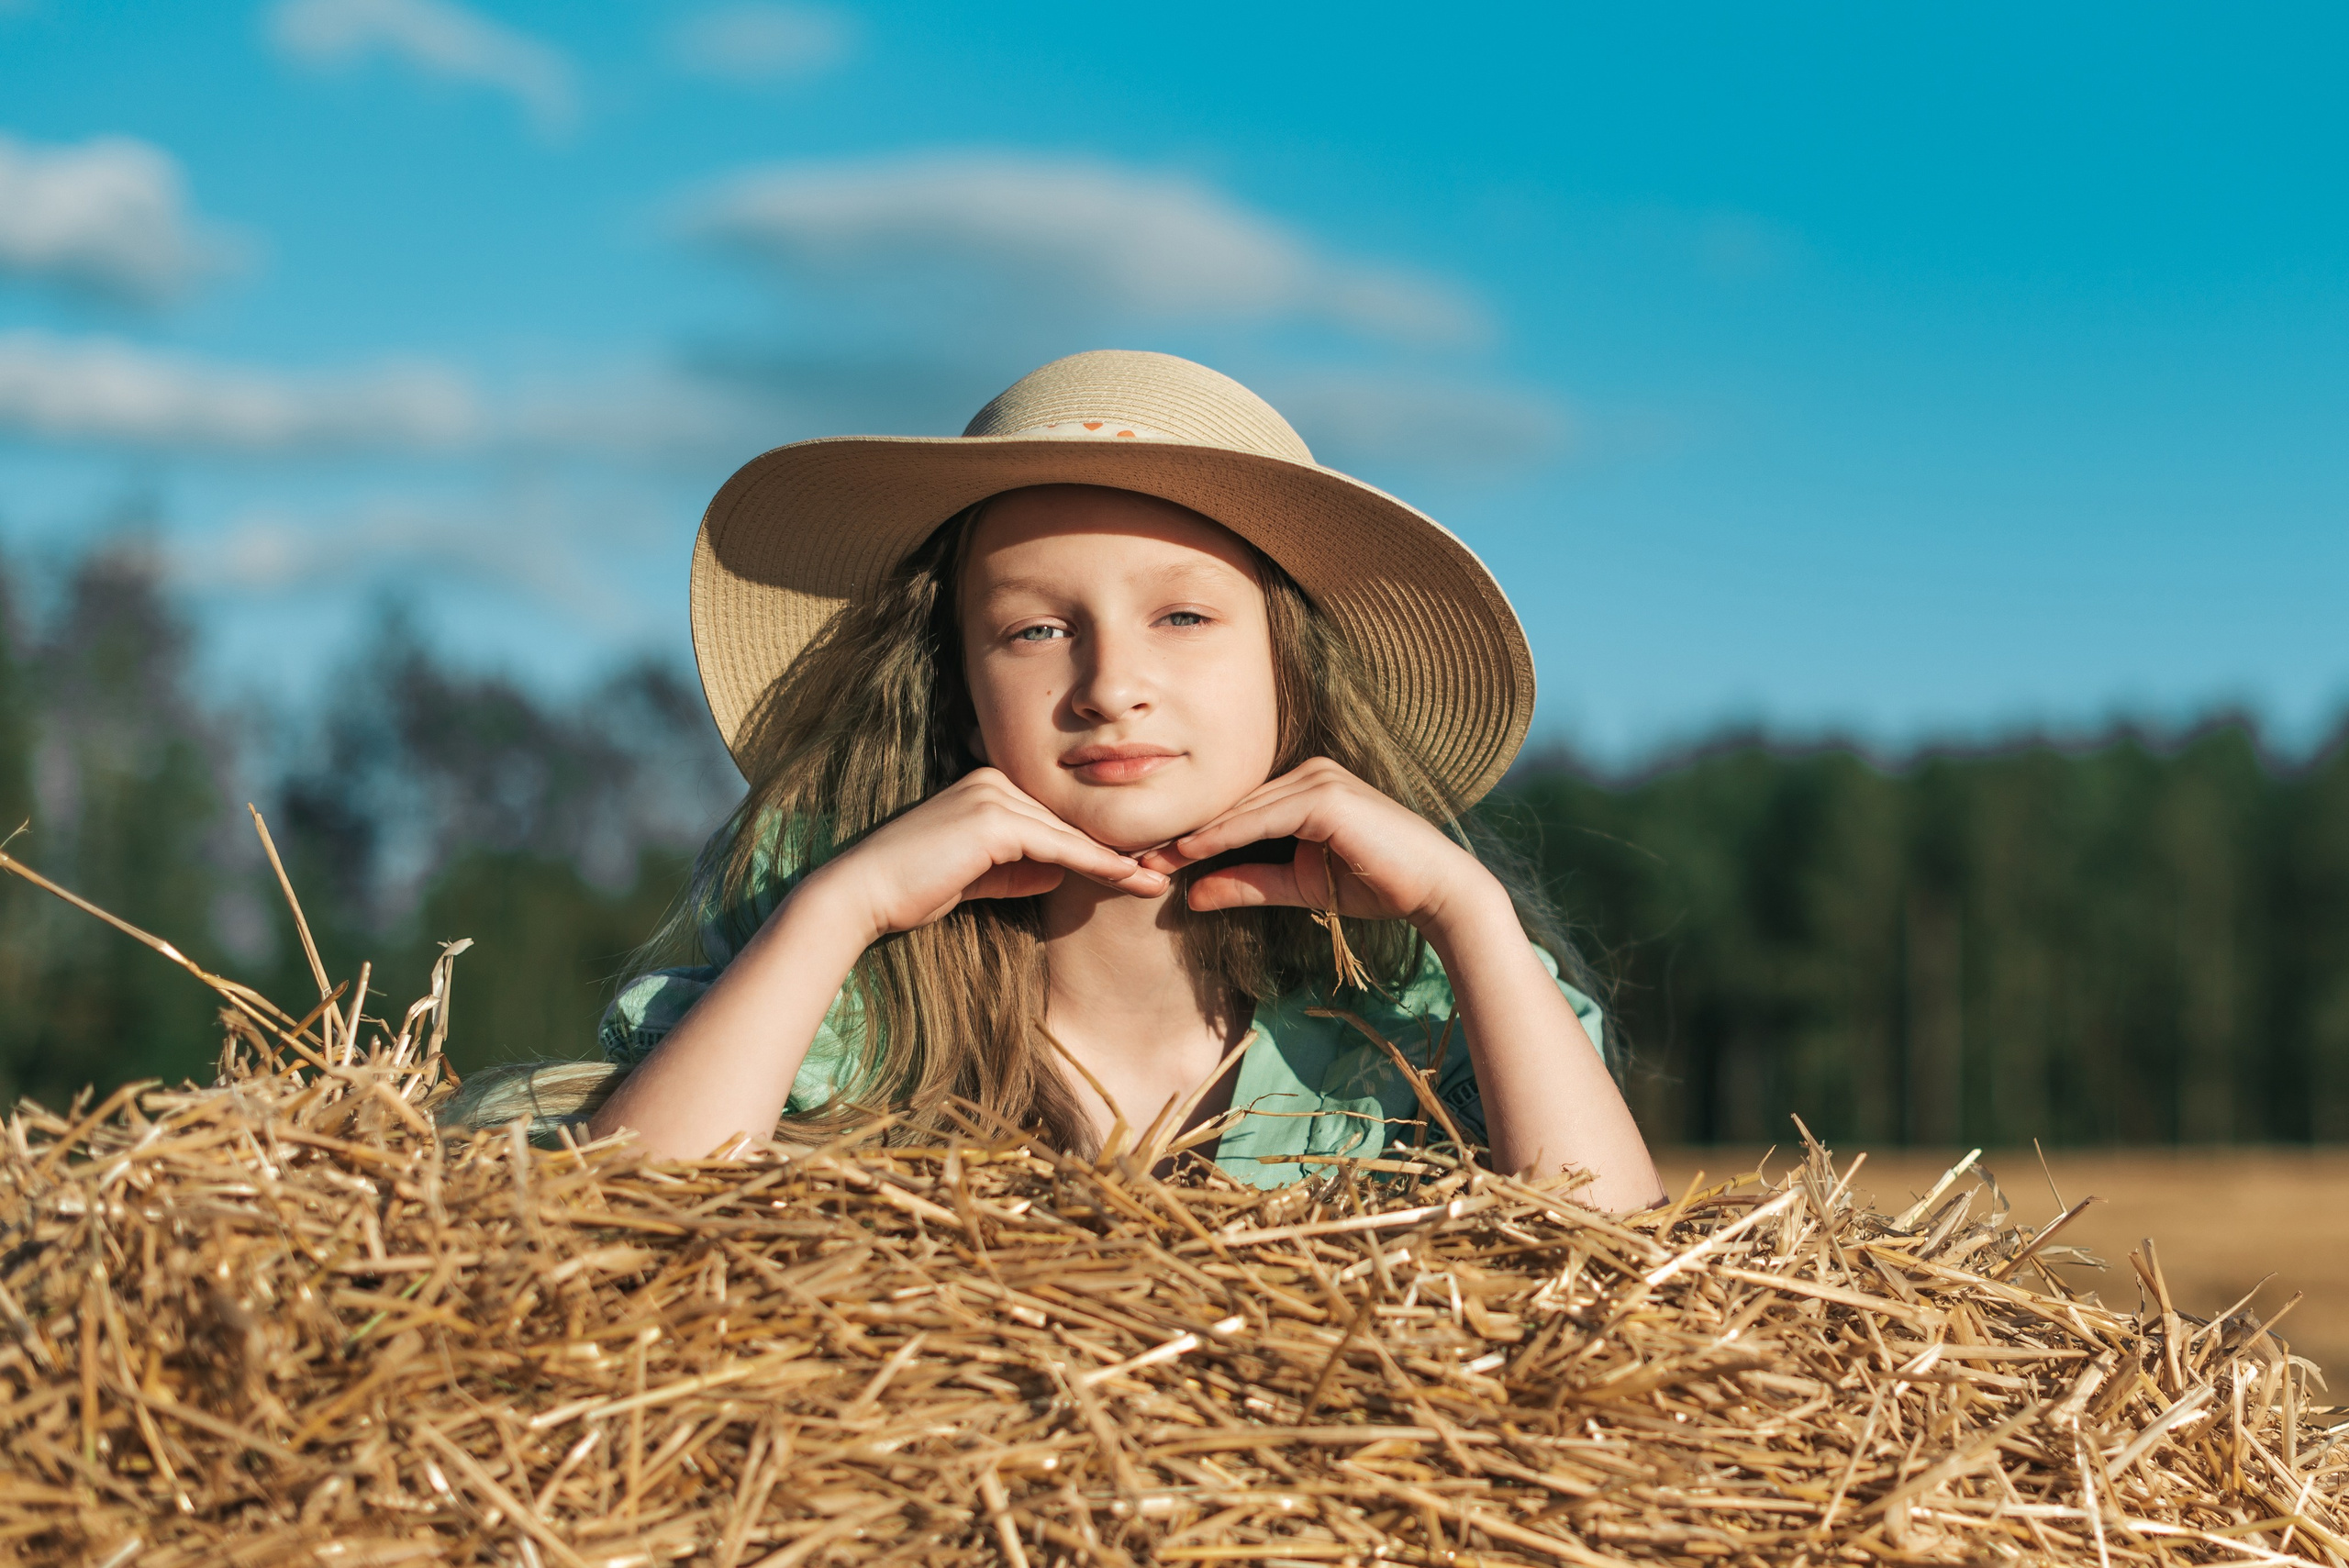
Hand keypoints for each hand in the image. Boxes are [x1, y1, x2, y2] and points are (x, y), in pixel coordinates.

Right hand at [799, 768, 1166, 941]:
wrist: (863, 894)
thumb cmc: (915, 888)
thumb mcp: (980, 876)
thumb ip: (1020, 868)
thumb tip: (1060, 870)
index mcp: (989, 784)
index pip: (1056, 816)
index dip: (1096, 844)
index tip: (1138, 866)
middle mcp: (993, 777)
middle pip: (1069, 820)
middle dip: (1117, 849)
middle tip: (1162, 872)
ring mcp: (992, 793)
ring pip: (1069, 832)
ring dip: (1116, 860)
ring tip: (1155, 882)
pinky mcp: (992, 818)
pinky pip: (1056, 845)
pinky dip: (1094, 864)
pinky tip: (1127, 878)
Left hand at [1137, 758, 1496, 932]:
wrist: (1433, 889)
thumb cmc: (1375, 883)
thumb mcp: (1299, 885)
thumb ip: (1248, 884)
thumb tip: (1193, 896)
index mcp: (1303, 786)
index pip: (1237, 809)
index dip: (1194, 835)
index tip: (1152, 859)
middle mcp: (1309, 772)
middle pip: (1232, 804)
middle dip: (1184, 833)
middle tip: (1136, 857)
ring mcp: (1318, 778)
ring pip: (1241, 809)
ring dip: (1196, 835)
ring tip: (1152, 857)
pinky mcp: (1325, 795)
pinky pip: (1262, 817)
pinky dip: (1224, 836)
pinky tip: (1190, 852)